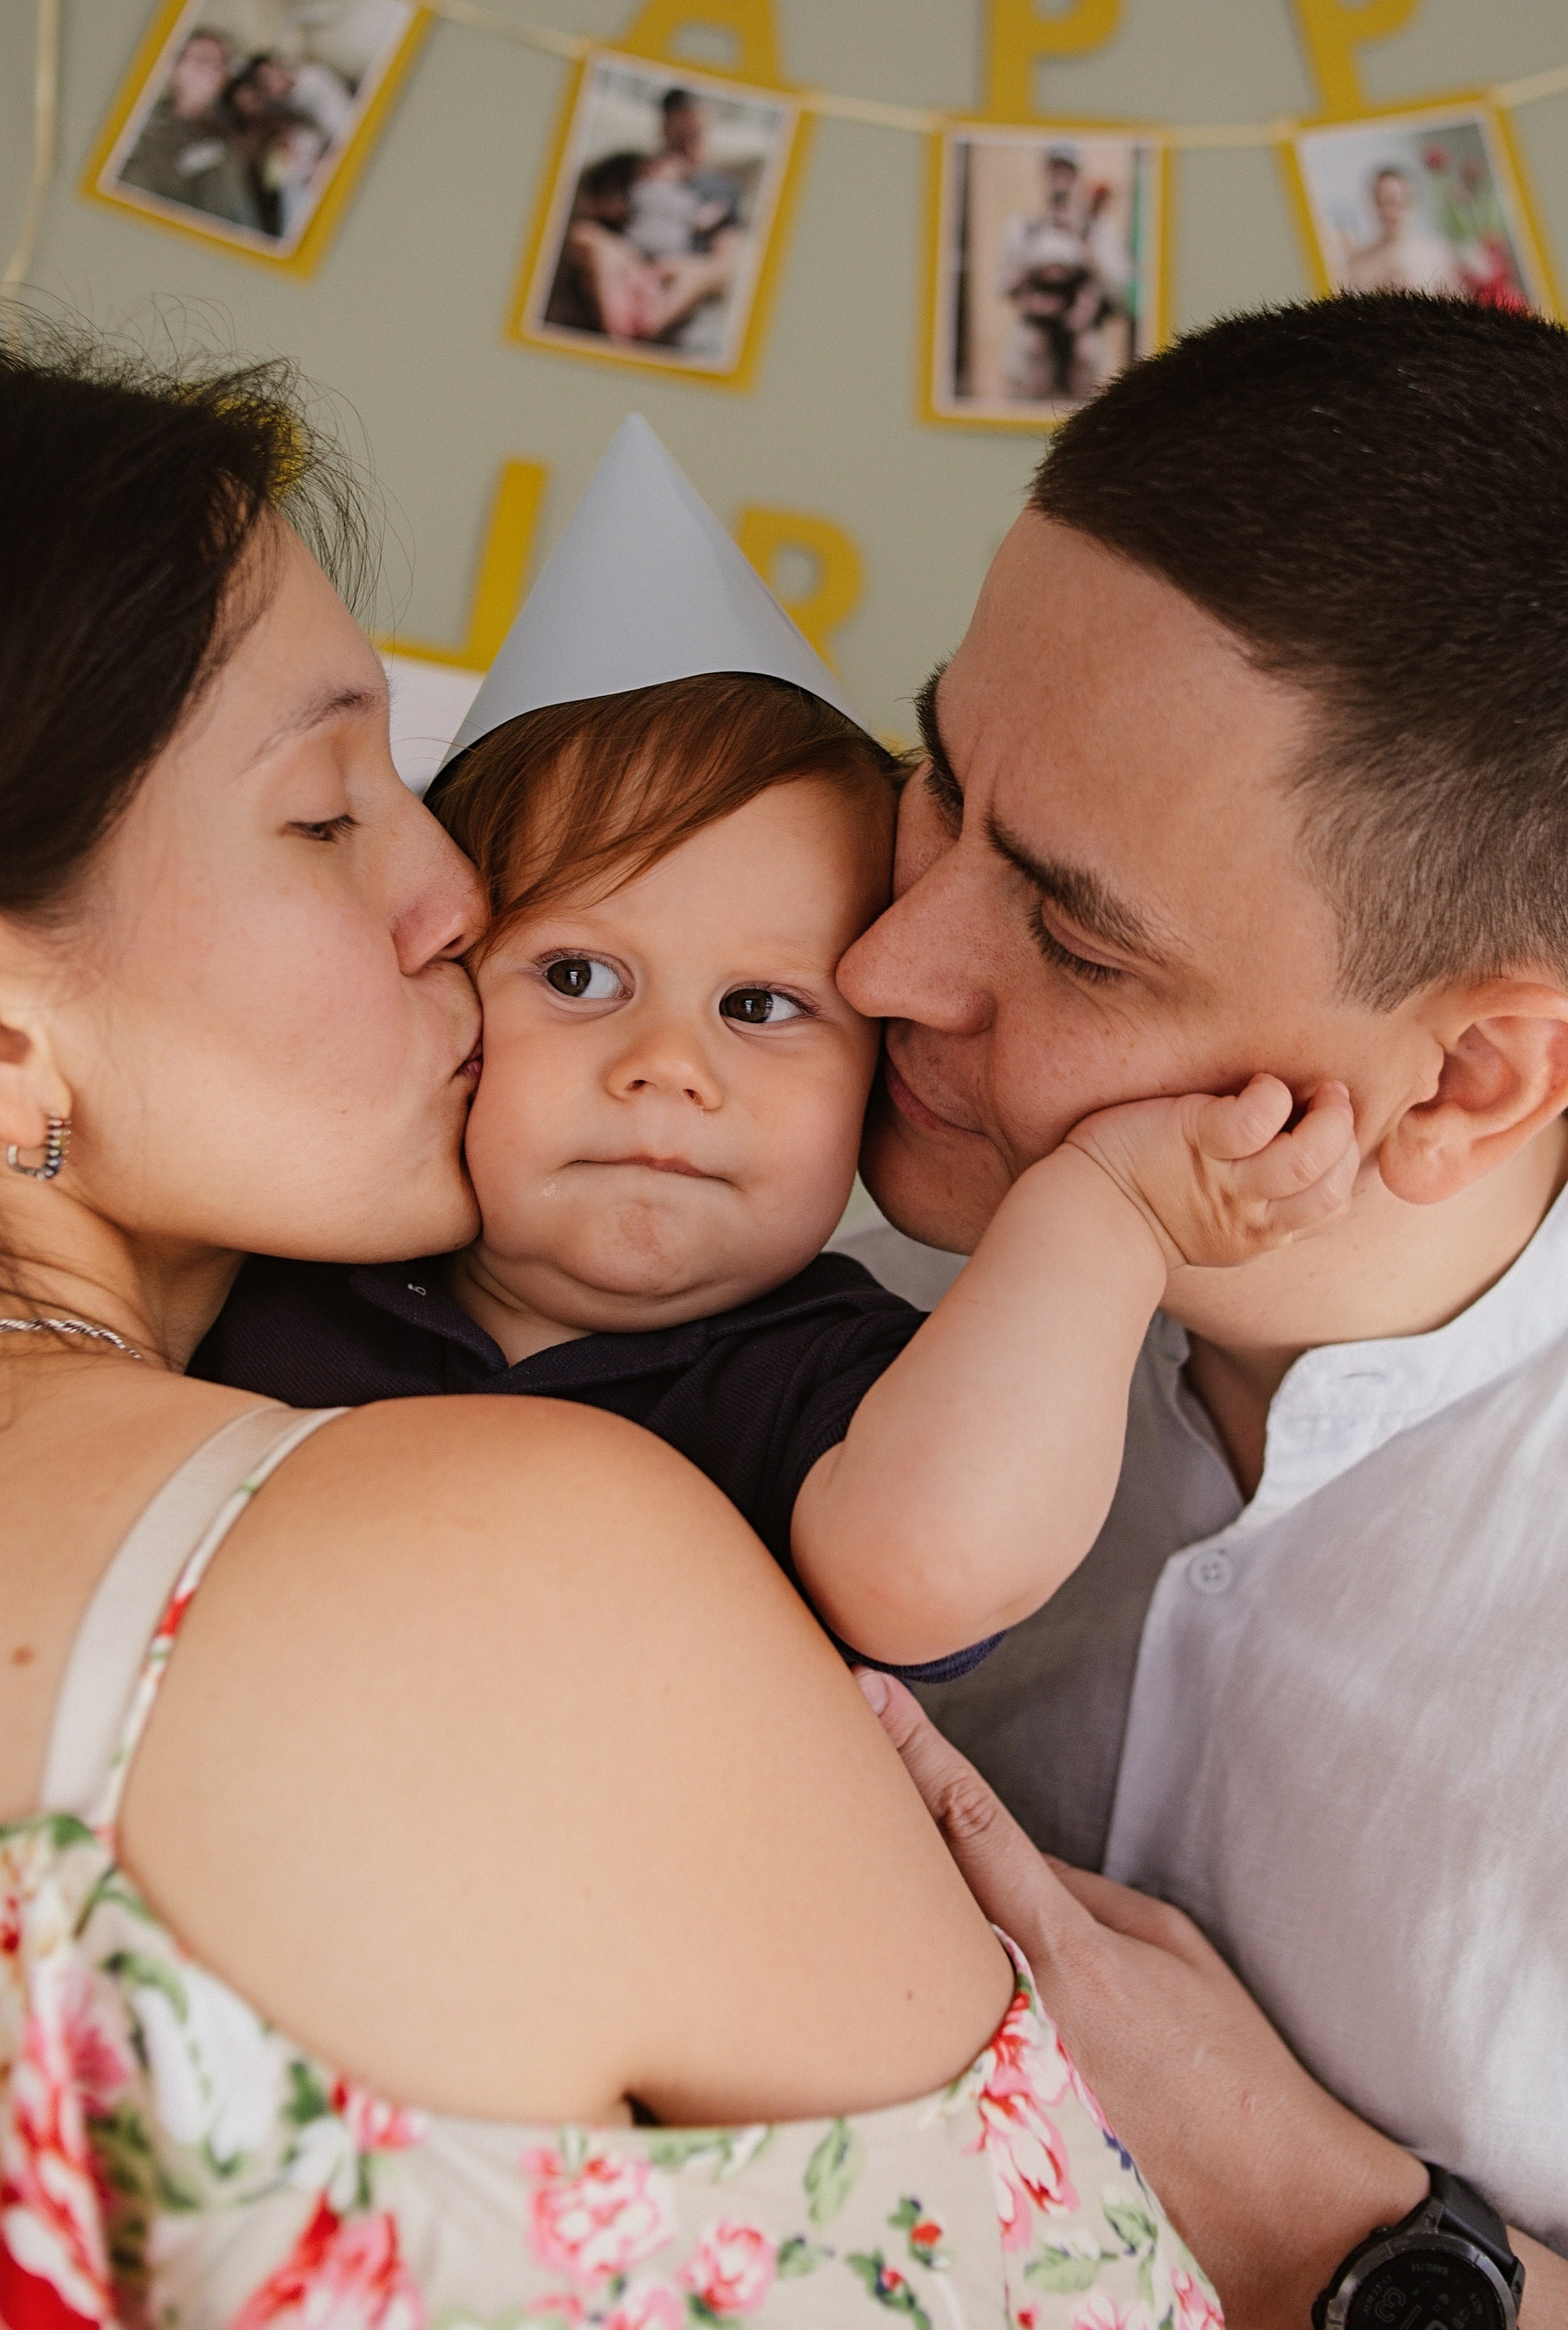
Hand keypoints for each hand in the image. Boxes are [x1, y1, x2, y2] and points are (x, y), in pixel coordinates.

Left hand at [857, 1669, 1429, 2329]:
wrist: (1261, 2194)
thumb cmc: (1225, 2062)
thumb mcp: (1169, 1946)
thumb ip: (1081, 1894)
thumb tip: (1013, 1861)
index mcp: (1064, 1943)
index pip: (973, 1823)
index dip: (918, 1750)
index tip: (873, 1691)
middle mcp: (1012, 1996)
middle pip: (919, 1881)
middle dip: (875, 1807)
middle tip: (830, 1732)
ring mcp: (992, 2057)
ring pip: (917, 1950)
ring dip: (881, 1890)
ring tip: (838, 1819)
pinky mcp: (988, 2108)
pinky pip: (934, 2016)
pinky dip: (905, 1971)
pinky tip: (876, 1941)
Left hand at [1066, 1074, 1358, 1273]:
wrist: (1084, 1215)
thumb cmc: (1149, 1202)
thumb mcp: (1218, 1219)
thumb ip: (1260, 1197)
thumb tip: (1303, 1155)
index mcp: (1260, 1232)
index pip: (1331, 1207)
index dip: (1346, 1167)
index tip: (1337, 1136)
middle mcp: (1248, 1214)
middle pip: (1329, 1186)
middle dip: (1345, 1139)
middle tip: (1335, 1101)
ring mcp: (1223, 1179)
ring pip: (1304, 1158)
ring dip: (1325, 1119)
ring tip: (1319, 1091)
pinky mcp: (1195, 1138)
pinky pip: (1255, 1118)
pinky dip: (1269, 1096)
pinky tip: (1257, 1086)